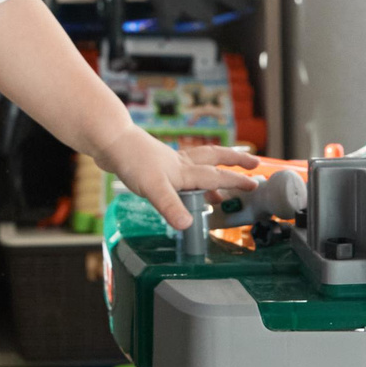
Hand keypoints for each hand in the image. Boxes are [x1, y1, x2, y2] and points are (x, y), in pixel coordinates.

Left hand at [94, 129, 259, 229]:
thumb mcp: (153, 188)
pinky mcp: (155, 164)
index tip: (256, 185)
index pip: (216, 176)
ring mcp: (168, 162)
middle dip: (235, 162)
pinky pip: (181, 168)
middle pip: (214, 159)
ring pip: (199, 162)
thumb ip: (171, 206)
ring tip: (222, 181)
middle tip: (254, 163)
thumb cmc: (132, 162)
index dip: (236, 182)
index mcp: (185, 171)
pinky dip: (189, 174)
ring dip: (213, 168)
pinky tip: (183, 183)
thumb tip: (188, 225)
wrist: (110, 142)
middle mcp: (181, 164)